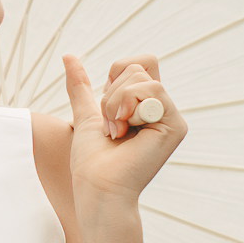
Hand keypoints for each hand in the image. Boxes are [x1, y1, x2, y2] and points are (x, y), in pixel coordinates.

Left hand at [63, 54, 186, 204]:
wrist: (96, 186)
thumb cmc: (91, 161)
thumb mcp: (86, 114)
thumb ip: (80, 86)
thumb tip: (67, 55)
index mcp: (146, 106)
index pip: (138, 64)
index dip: (115, 77)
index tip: (106, 109)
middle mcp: (162, 109)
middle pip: (139, 66)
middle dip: (112, 94)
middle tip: (111, 125)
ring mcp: (171, 117)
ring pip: (141, 78)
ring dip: (115, 104)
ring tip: (116, 131)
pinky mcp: (175, 125)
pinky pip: (151, 90)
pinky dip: (127, 107)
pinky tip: (125, 132)